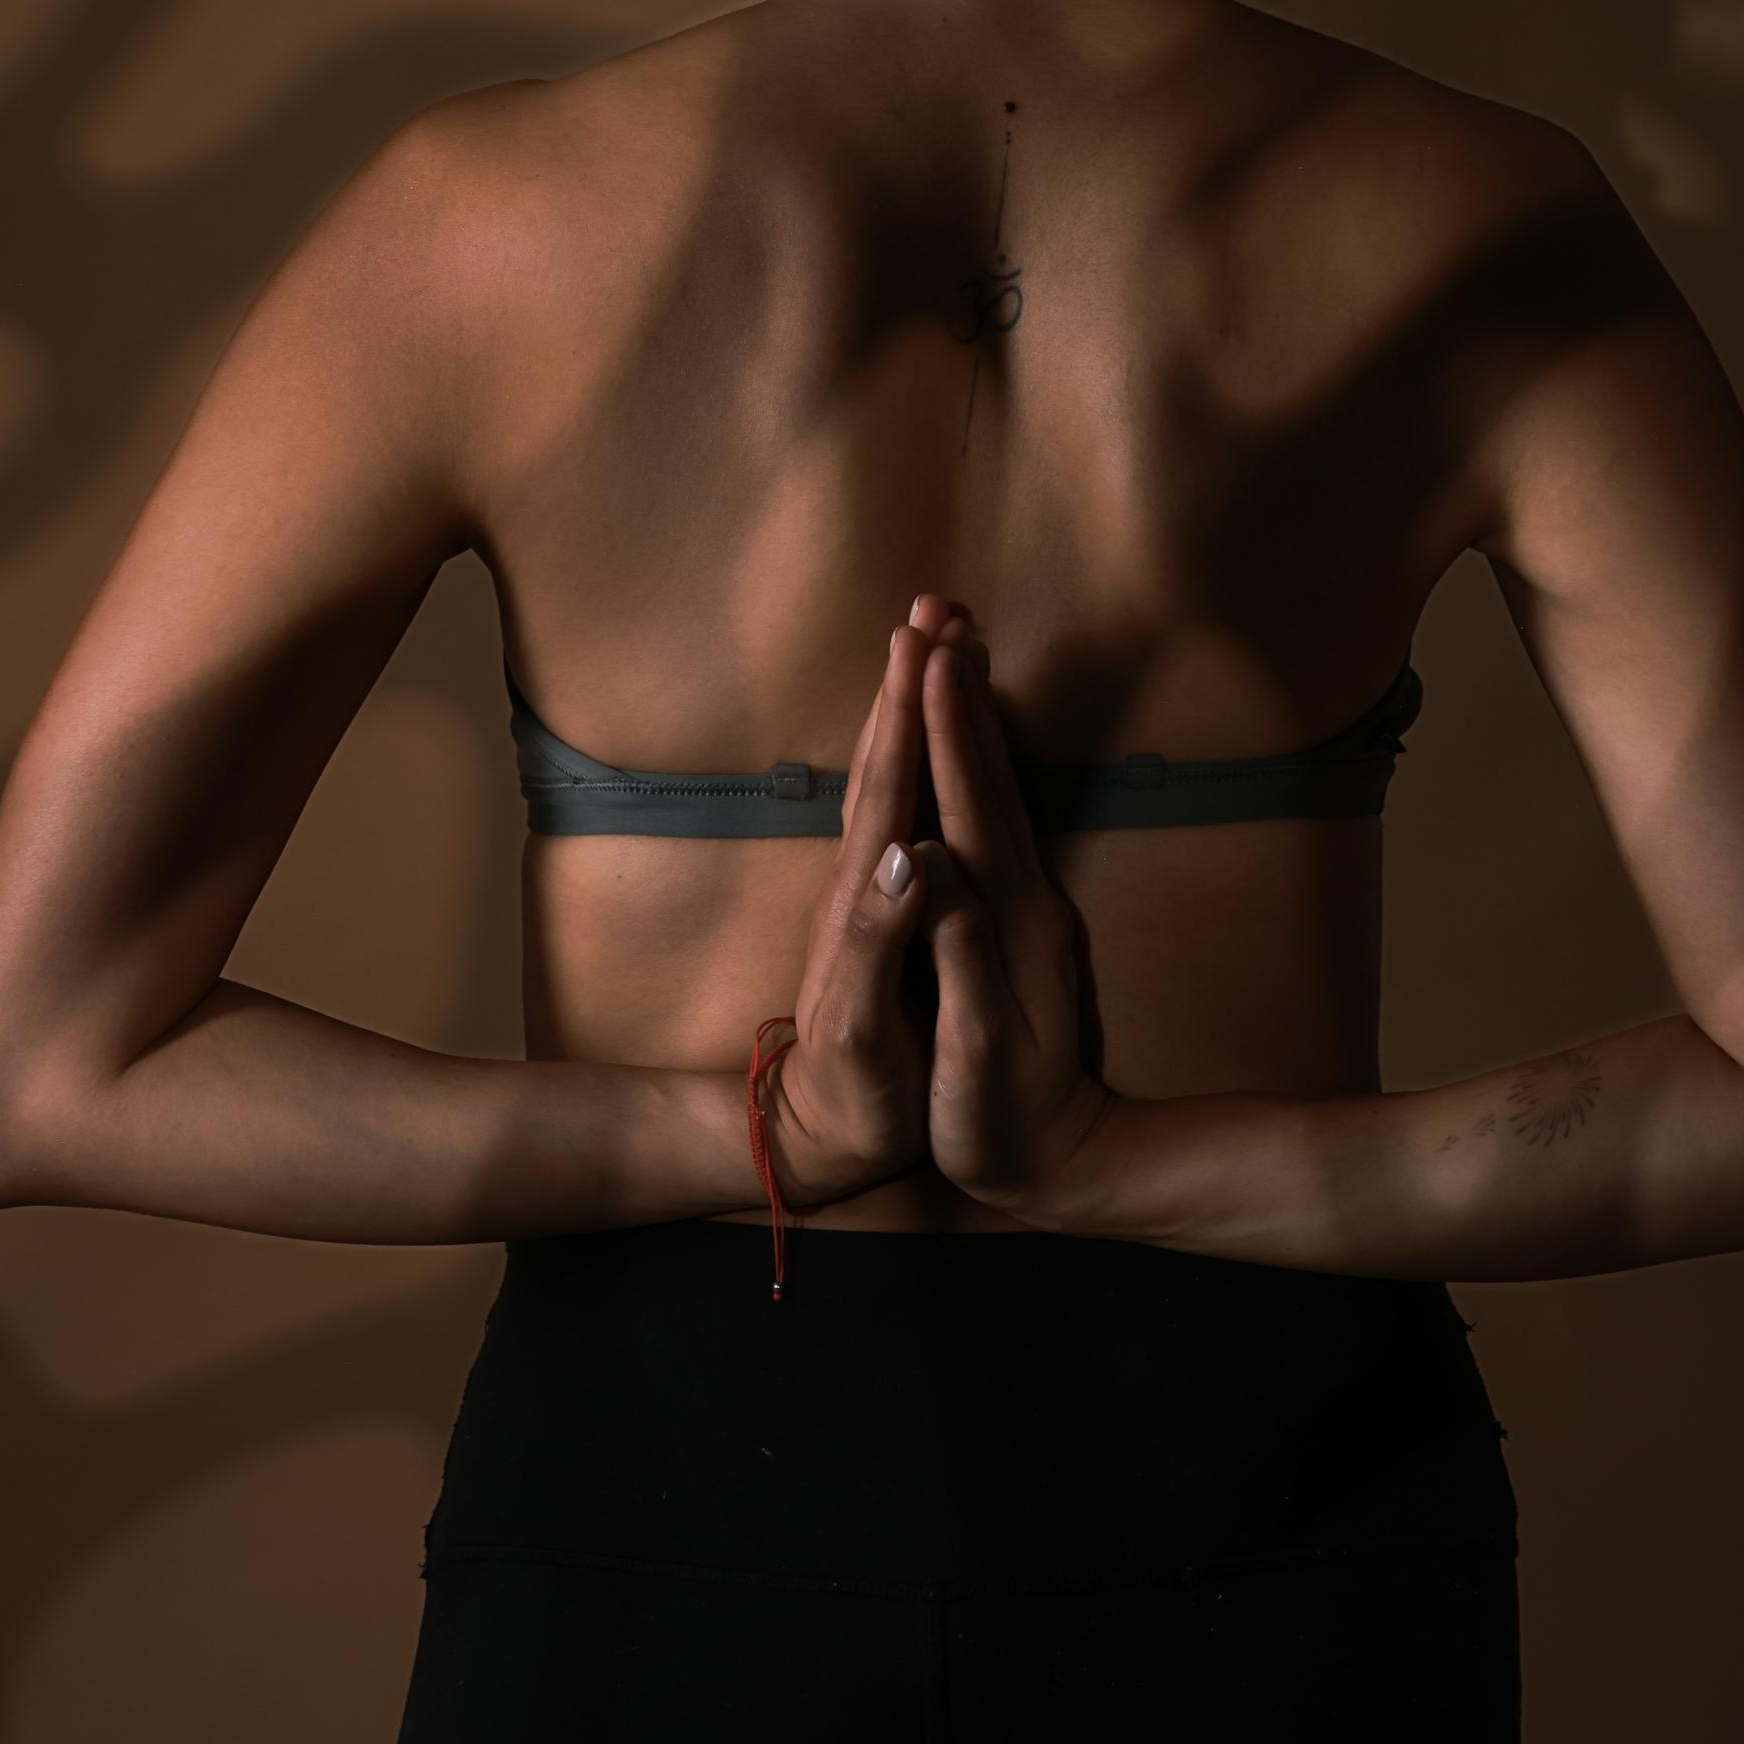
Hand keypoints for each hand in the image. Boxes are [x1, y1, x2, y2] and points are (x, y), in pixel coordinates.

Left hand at [757, 594, 974, 1209]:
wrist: (808, 1137)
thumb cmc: (852, 1097)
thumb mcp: (864, 1029)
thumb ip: (883, 939)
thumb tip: (912, 857)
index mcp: (865, 901)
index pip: (895, 789)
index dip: (915, 715)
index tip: (935, 642)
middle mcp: (857, 880)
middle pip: (883, 761)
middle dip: (909, 683)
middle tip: (935, 606)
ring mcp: (859, 890)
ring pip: (881, 776)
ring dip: (902, 707)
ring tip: (926, 648)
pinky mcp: (869, 907)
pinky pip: (890, 804)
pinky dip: (903, 754)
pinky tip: (912, 741)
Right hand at [910, 632, 1120, 1218]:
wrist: (1074, 1167)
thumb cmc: (1005, 1126)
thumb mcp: (979, 1056)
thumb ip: (960, 958)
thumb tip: (928, 868)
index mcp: (1001, 919)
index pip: (964, 804)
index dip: (939, 728)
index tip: (924, 654)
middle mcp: (1018, 896)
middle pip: (982, 774)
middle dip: (953, 692)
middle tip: (935, 611)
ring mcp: (1023, 903)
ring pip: (991, 785)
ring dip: (966, 715)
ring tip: (948, 648)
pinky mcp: (1017, 917)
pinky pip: (989, 812)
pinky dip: (972, 761)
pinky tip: (960, 741)